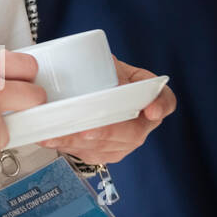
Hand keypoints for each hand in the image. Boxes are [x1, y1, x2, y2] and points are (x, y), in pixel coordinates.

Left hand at [36, 55, 175, 163]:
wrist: (85, 88)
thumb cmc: (101, 73)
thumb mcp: (106, 63)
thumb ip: (106, 67)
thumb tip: (98, 75)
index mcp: (149, 95)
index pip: (165, 100)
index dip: (160, 105)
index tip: (151, 109)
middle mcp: (141, 123)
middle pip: (133, 133)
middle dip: (107, 132)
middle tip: (87, 130)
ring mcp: (123, 142)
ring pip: (107, 147)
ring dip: (80, 142)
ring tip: (58, 134)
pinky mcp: (102, 153)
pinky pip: (87, 153)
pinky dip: (66, 145)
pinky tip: (51, 138)